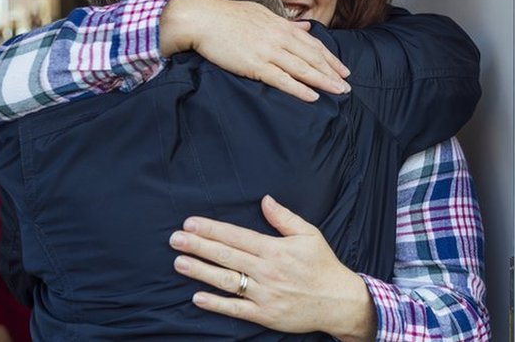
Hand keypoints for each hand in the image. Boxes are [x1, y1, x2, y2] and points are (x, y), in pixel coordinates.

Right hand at [160, 0, 350, 101]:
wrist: (200, 18)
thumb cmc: (226, 16)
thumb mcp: (261, 13)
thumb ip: (284, 22)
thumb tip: (305, 27)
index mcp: (280, 25)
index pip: (313, 44)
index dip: (330, 58)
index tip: (344, 70)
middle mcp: (278, 37)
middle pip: (313, 57)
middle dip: (333, 72)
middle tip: (348, 86)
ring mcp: (267, 50)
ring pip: (302, 68)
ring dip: (324, 81)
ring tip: (339, 92)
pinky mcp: (254, 64)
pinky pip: (281, 79)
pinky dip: (299, 88)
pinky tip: (313, 97)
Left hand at [169, 195, 375, 341]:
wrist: (339, 301)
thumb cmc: (323, 265)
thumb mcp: (309, 234)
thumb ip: (284, 218)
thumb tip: (265, 200)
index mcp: (275, 249)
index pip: (236, 236)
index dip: (212, 229)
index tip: (191, 223)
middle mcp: (267, 271)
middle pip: (226, 256)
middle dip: (198, 246)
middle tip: (175, 239)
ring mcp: (264, 294)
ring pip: (226, 281)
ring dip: (200, 271)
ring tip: (179, 262)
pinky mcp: (265, 315)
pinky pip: (235, 309)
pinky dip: (216, 304)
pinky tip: (197, 297)